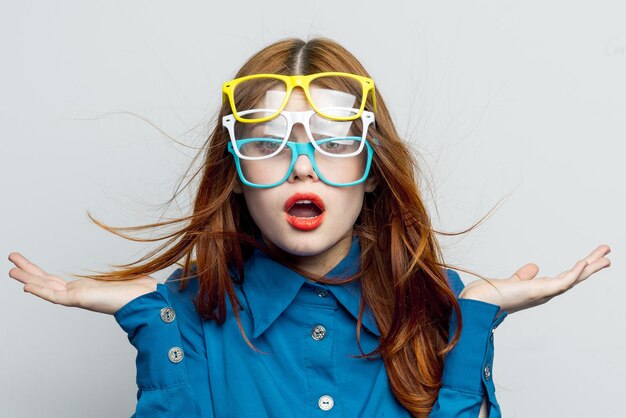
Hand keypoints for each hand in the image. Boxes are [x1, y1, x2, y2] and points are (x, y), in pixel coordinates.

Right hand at [7, 252, 157, 314]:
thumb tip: (139, 270)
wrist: (150, 300)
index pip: (57, 281)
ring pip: (47, 288)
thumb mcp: (128, 276)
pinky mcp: (82, 300)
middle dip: (29, 271)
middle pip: (47, 281)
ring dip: (28, 279)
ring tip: (10, 270)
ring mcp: (79, 297)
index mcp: (87, 288)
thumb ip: (126, 274)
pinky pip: (56, 296)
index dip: (41, 275)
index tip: (27, 268)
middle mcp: (80, 293)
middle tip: (11, 259)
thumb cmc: (142, 291)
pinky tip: (26, 286)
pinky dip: (40, 291)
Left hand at [459, 245, 610, 314]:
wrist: (478, 302)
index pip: (564, 277)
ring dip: (590, 267)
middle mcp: (545, 293)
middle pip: (574, 277)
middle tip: (607, 252)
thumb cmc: (491, 294)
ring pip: (573, 279)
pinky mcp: (538, 292)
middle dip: (591, 265)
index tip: (590, 258)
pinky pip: (561, 283)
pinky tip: (584, 262)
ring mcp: (543, 293)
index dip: (578, 269)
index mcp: (540, 289)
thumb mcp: (513, 282)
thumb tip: (534, 267)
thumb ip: (523, 276)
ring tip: (606, 256)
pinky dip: (573, 273)